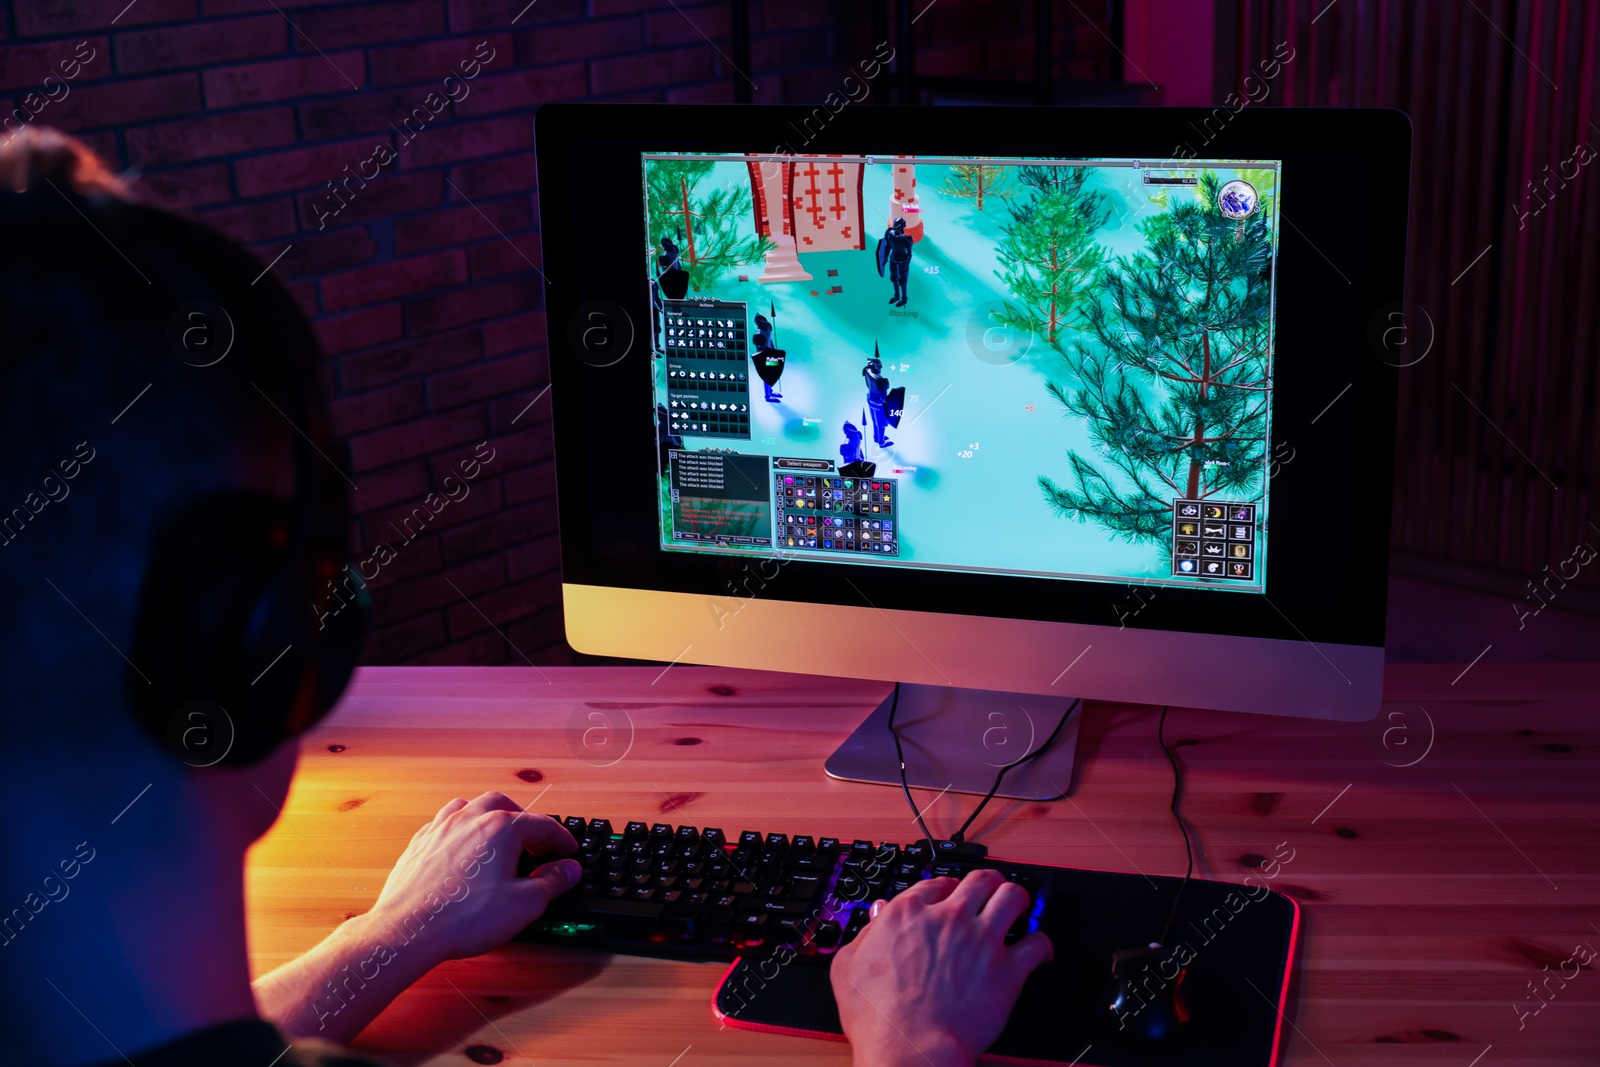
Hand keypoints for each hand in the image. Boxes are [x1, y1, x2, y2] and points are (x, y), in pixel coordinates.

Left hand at [365, 791, 579, 962]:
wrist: (408, 930)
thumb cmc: (463, 918)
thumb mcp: (524, 904)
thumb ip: (552, 882)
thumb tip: (569, 869)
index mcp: (501, 828)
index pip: (542, 824)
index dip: (561, 839)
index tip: (568, 851)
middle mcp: (470, 819)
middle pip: (505, 804)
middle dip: (525, 819)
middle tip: (535, 841)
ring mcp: (441, 828)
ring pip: (471, 806)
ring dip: (490, 816)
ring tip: (499, 837)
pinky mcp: (420, 843)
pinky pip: (445, 823)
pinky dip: (462, 829)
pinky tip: (464, 848)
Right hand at [830, 869, 1053, 1066]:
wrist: (910, 1049)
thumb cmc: (879, 1018)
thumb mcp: (848, 967)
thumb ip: (863, 936)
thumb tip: (875, 919)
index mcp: (910, 914)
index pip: (937, 883)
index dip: (946, 888)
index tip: (950, 896)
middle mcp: (950, 918)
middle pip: (980, 880)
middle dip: (988, 883)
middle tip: (990, 892)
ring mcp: (981, 941)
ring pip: (1013, 897)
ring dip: (1018, 900)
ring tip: (1019, 908)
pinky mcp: (1007, 970)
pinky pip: (1037, 944)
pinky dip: (1041, 946)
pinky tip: (1038, 952)